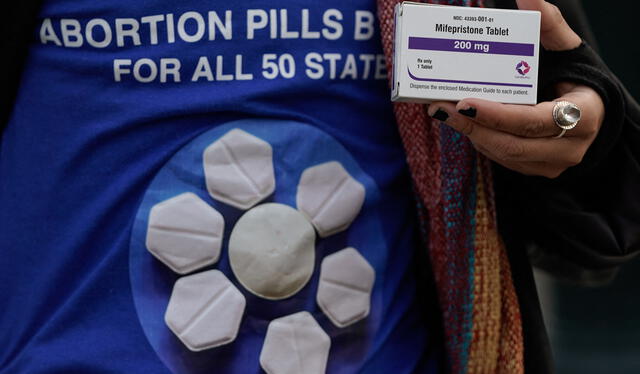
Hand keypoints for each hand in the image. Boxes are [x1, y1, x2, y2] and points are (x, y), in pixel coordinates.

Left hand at [427, 0, 604, 177]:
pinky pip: (501, 158)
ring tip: (442, 111)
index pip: (536, 121)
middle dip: (473, 126)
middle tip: (441, 107)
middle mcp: (571, 147)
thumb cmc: (574, 77)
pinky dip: (479, 139)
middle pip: (514, 145)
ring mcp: (552, 163)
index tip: (465, 102)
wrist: (588, 108)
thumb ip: (549, 24)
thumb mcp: (566, 50)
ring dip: (470, 133)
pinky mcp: (535, 169)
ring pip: (503, 154)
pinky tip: (461, 120)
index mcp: (585, 116)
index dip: (499, 115)